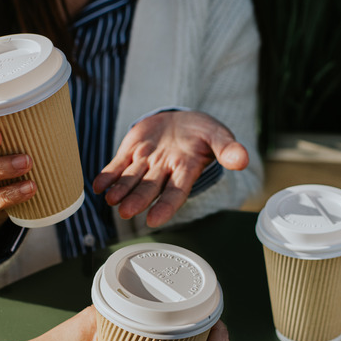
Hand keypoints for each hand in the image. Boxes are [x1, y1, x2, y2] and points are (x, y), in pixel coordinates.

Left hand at [93, 111, 248, 226]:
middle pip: (150, 188)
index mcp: (186, 169)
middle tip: (125, 212)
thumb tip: (243, 160)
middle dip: (138, 200)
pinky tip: (97, 185)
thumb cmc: (203, 132)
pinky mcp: (131, 153)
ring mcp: (146, 162)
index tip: (154, 220)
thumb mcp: (218, 135)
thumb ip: (228, 149)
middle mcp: (164, 170)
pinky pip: (117, 166)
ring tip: (110, 200)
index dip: (165, 206)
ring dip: (120, 190)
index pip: (176, 192)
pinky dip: (107, 176)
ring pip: (131, 179)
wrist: (182, 120)